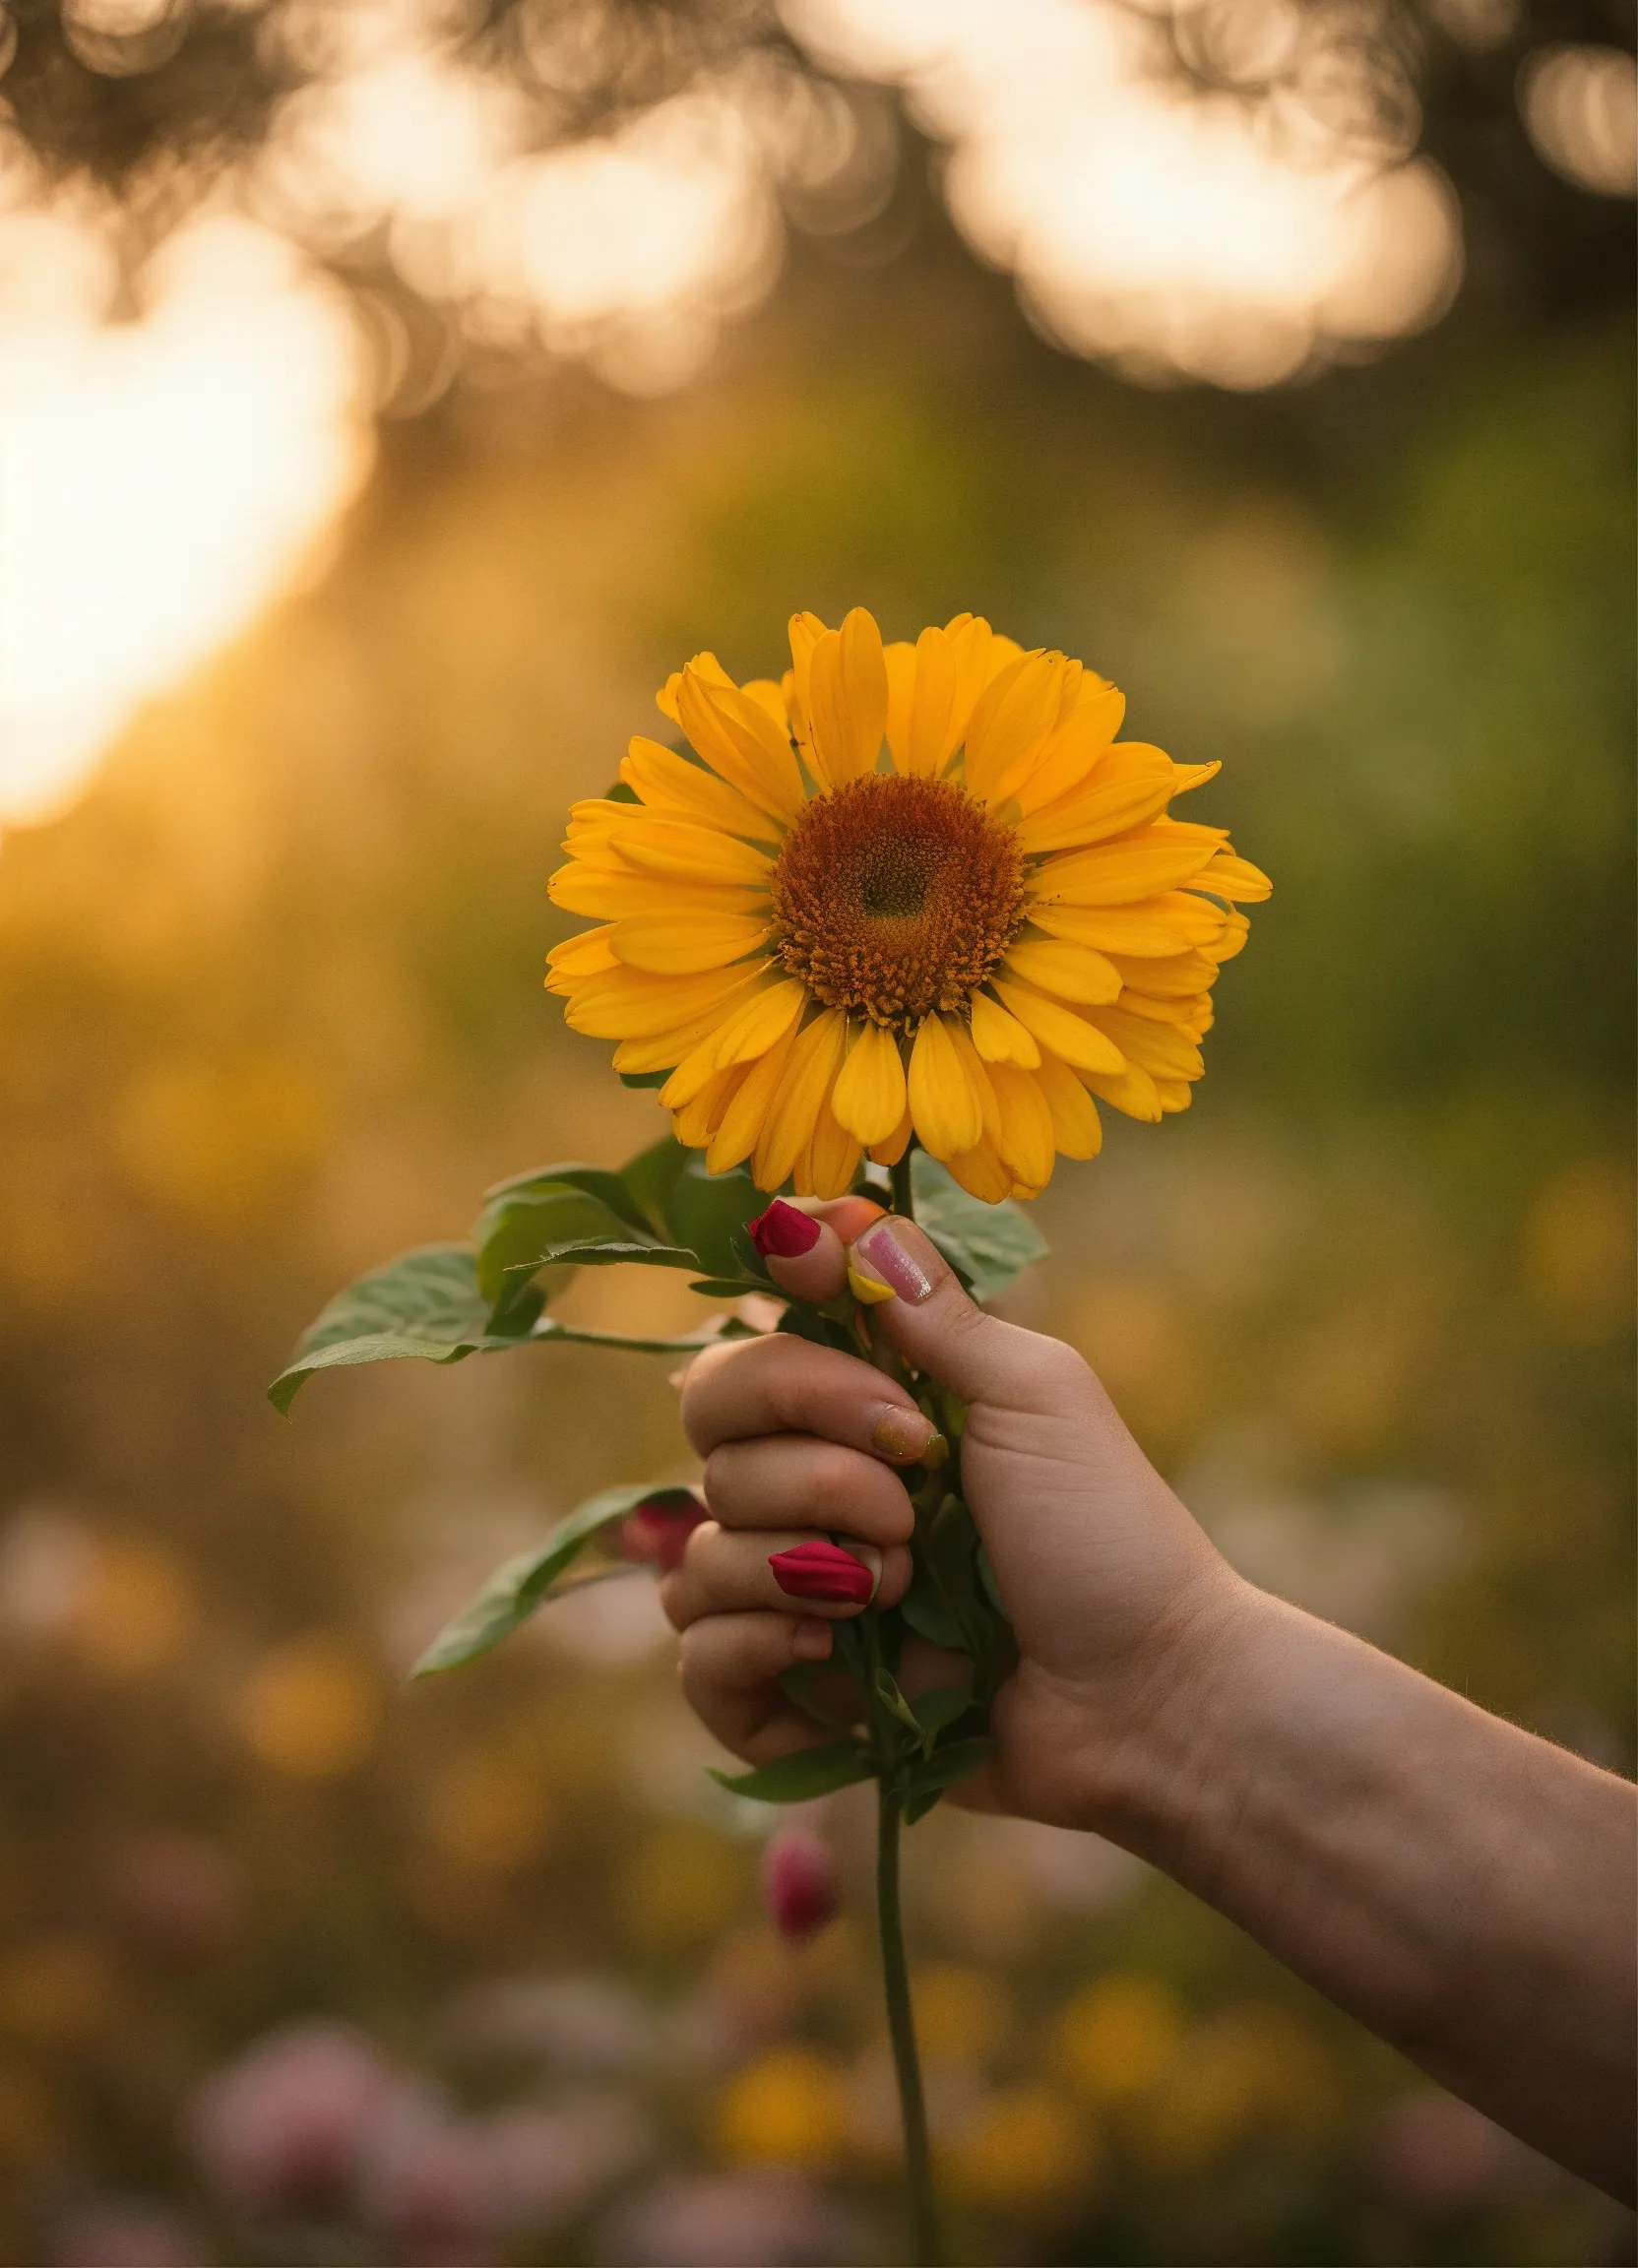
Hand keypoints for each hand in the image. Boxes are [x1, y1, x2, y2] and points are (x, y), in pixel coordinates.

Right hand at [663, 1201, 1248, 1830]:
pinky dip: (753, 1639)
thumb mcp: (1033, 1394)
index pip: (751, 1347)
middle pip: (711, 1432)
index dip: (783, 1343)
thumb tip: (833, 1213)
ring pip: (700, 1543)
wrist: (1148, 1696)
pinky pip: (697, 1651)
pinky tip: (829, 1643)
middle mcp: (816, 1495)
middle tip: (912, 1481)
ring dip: (800, 1554)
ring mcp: (797, 1594)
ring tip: (903, 1584)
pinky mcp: (789, 1696)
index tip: (849, 1331)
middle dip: (808, 1454)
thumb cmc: (1108, 1533)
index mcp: (867, 1414)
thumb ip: (929, 1310)